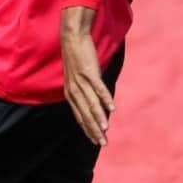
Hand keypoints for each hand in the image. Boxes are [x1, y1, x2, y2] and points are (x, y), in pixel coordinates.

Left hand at [61, 7, 114, 145]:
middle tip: (102, 143)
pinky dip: (105, 99)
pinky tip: (112, 108)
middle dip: (94, 130)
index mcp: (70, 94)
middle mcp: (73, 90)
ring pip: (91, 104)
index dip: (87, 129)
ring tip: (106, 130)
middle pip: (85, 114)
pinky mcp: (89, 72)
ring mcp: (81, 81)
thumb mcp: (77, 79)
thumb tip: (94, 104)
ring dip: (99, 118)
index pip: (79, 116)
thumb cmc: (77, 61)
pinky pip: (98, 88)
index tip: (95, 141)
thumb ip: (85, 92)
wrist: (73, 39)